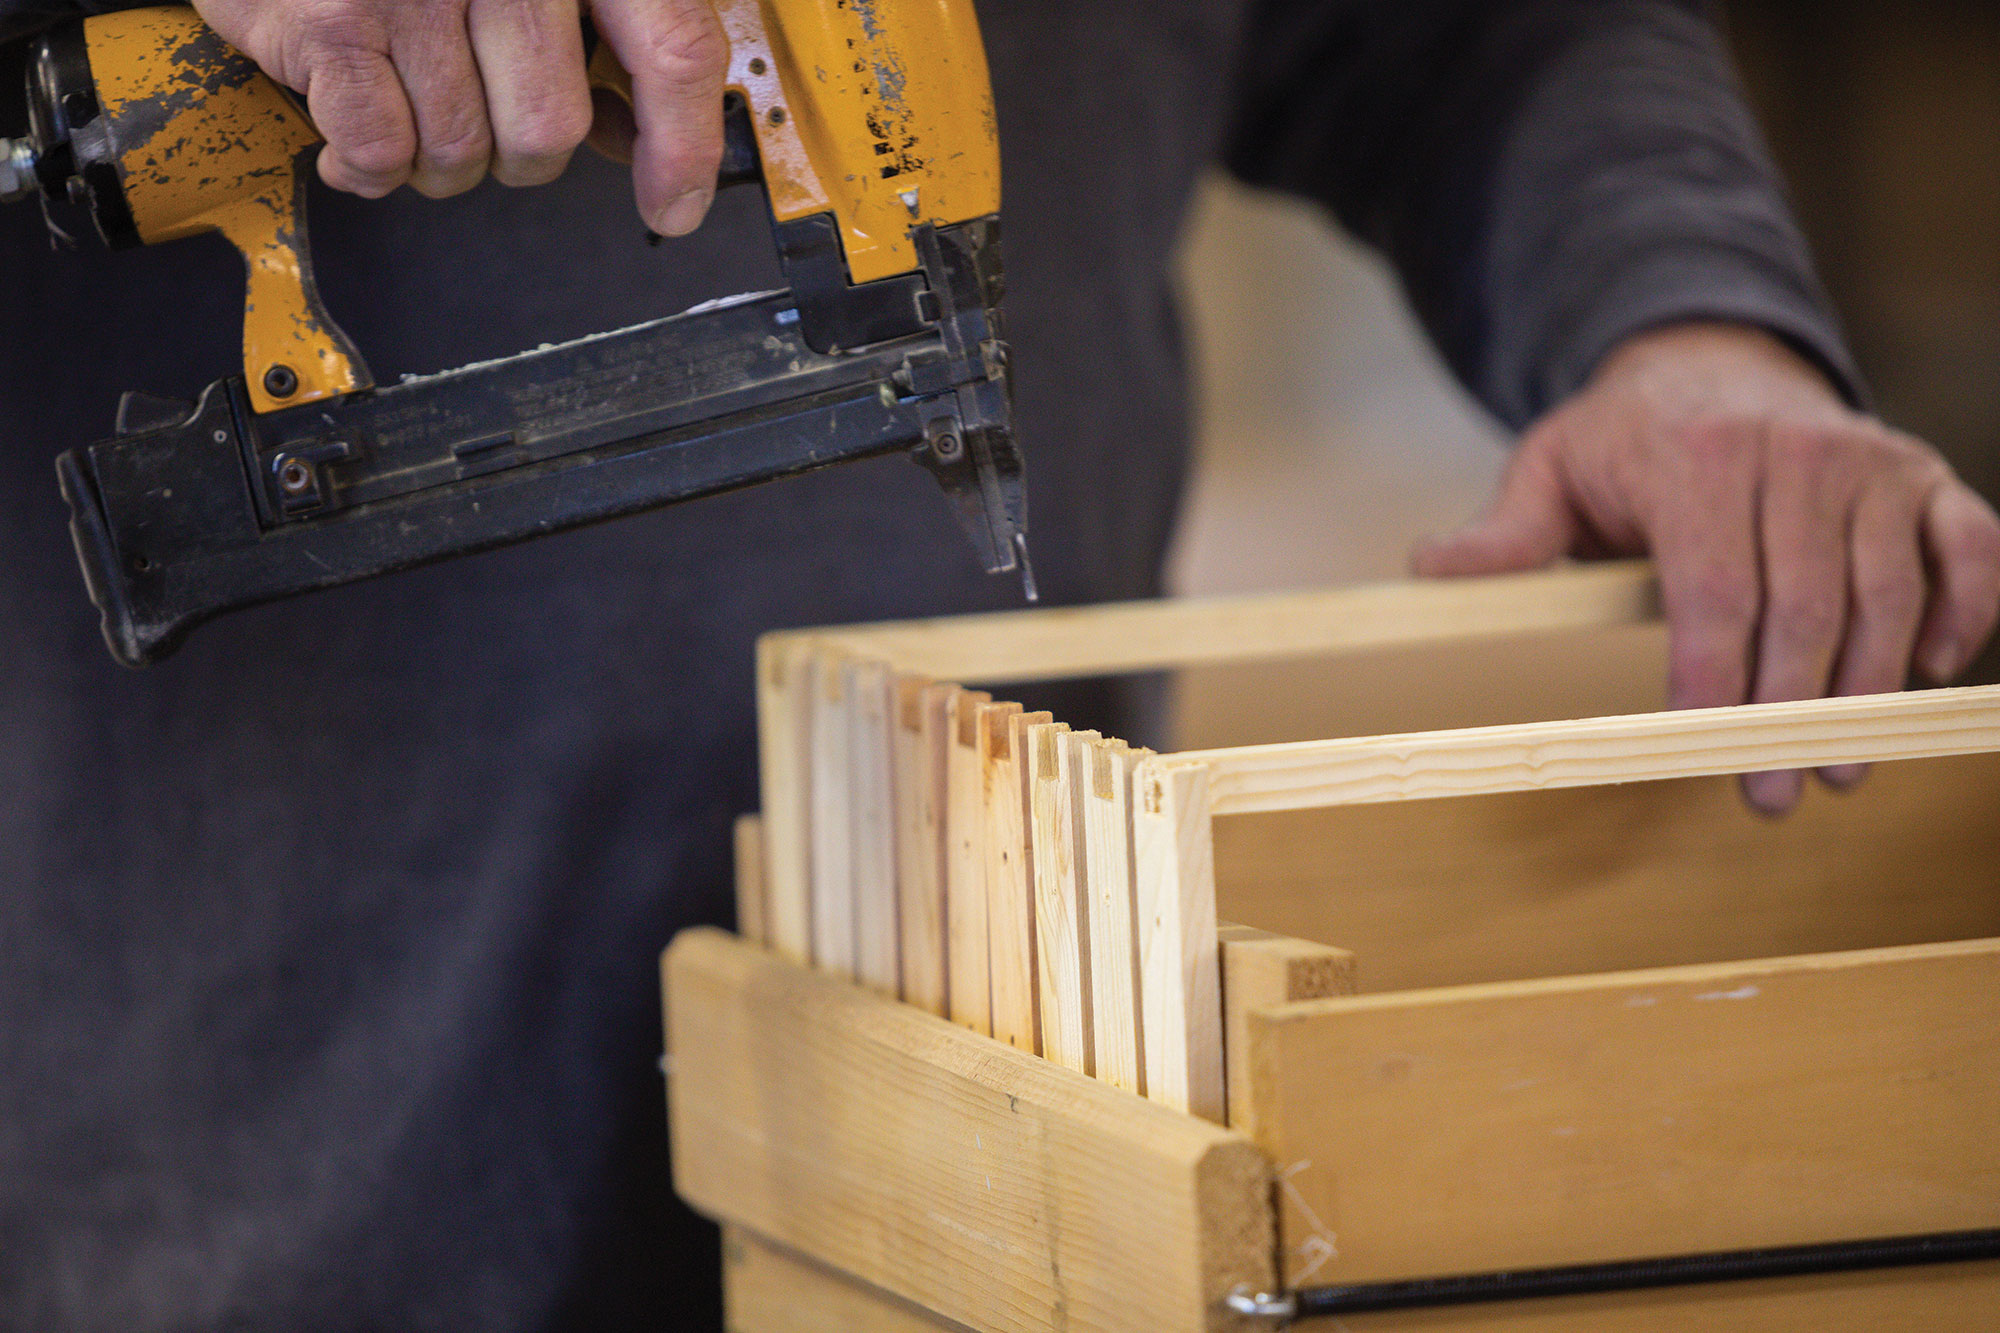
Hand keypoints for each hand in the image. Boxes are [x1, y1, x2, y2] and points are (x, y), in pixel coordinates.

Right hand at [192, 0, 728, 234]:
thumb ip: (595, 48)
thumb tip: (639, 141)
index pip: (674, 49)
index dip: (682, 146)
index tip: (672, 205)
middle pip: (552, 129)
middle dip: (519, 157)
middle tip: (483, 121)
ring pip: (466, 150)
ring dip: (439, 162)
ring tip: (411, 103)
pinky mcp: (336, 20)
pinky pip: (383, 151)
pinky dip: (367, 167)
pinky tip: (355, 133)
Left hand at [1413, 321, 1999, 814]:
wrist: (1713, 362)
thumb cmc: (1627, 438)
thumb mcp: (1550, 466)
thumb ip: (1506, 530)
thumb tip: (1429, 571)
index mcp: (1700, 455)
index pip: (1714, 588)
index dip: (1713, 676)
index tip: (1702, 747)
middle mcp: (1799, 452)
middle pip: (1804, 605)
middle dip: (1787, 712)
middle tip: (1770, 793)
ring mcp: (1871, 462)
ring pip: (1884, 593)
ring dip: (1868, 690)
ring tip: (1839, 769)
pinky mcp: (1924, 477)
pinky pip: (1968, 549)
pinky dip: (1960, 612)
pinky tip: (1924, 675)